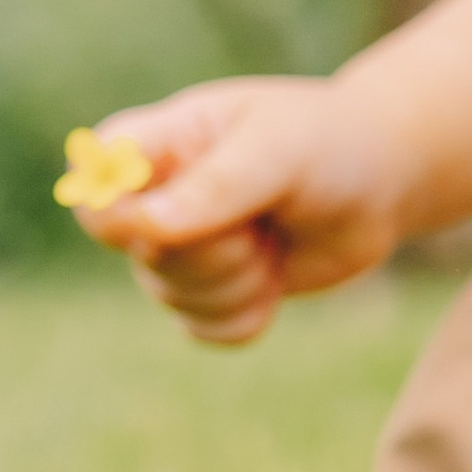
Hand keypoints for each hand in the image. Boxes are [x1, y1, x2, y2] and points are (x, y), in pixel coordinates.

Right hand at [68, 75, 412, 346]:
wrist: (380, 182)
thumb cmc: (327, 142)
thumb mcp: (280, 150)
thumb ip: (217, 186)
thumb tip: (148, 228)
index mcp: (158, 142)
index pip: (91, 179)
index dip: (115, 212)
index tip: (165, 222)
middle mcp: (157, 197)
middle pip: (139, 252)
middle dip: (211, 251)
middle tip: (260, 221)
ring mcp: (181, 248)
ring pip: (172, 297)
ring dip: (238, 281)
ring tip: (275, 237)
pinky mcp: (213, 290)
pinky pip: (203, 330)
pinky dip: (246, 314)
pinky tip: (275, 276)